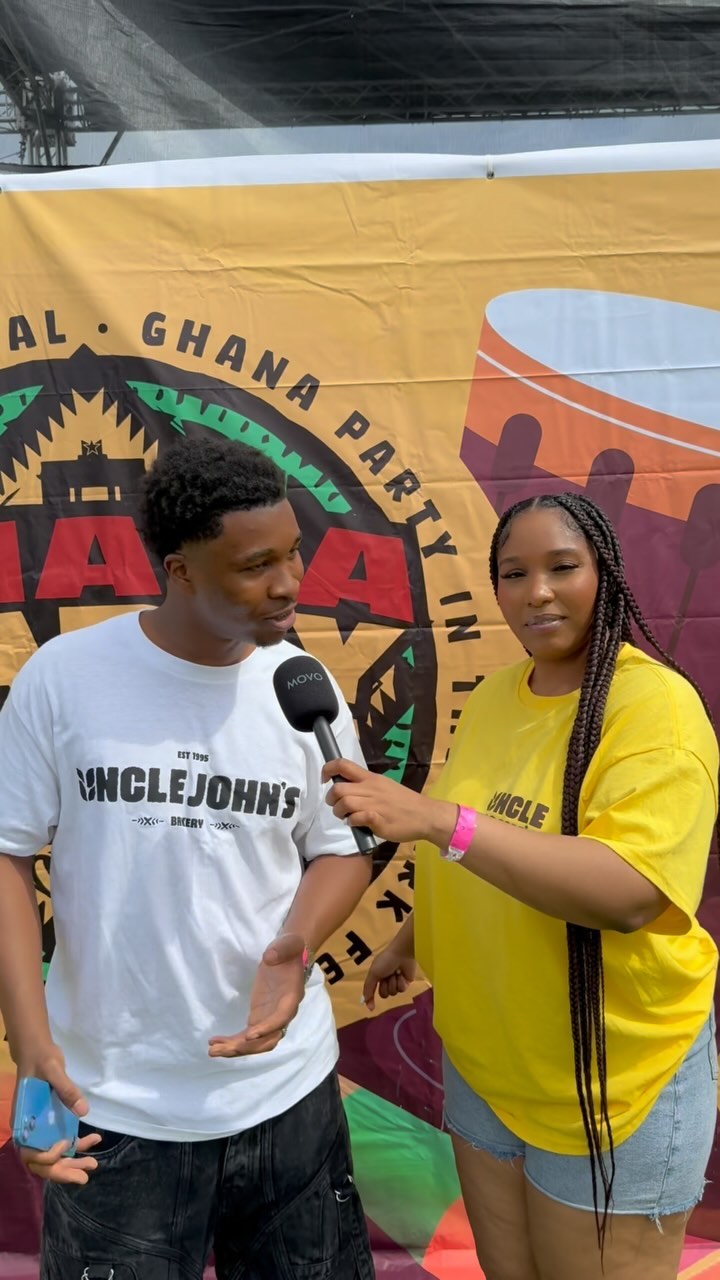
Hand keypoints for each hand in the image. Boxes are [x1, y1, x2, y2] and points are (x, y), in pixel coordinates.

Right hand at [13, 1046, 100, 1184]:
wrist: (39, 1050)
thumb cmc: (41, 1058)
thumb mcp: (53, 1069)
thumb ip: (66, 1089)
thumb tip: (84, 1111)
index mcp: (22, 1121)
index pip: (28, 1153)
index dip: (45, 1157)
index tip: (64, 1145)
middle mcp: (30, 1130)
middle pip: (42, 1162)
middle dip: (63, 1171)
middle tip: (84, 1175)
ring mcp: (41, 1129)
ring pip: (53, 1157)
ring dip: (72, 1163)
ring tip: (92, 1164)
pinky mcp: (52, 1123)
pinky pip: (62, 1141)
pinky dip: (77, 1145)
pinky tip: (95, 1140)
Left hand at [209, 932, 305, 1057]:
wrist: (288, 955)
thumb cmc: (289, 949)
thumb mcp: (288, 944)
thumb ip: (281, 949)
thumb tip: (270, 958)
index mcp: (291, 997)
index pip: (281, 1019)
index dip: (267, 1028)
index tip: (249, 1035)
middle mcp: (282, 1014)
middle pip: (267, 1040)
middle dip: (245, 1047)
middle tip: (221, 1050)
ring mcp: (269, 1018)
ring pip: (255, 1043)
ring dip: (235, 1048)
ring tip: (212, 1050)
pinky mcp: (259, 1017)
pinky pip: (246, 1036)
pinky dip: (232, 1041)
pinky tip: (215, 1042)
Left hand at [322, 758, 453, 846]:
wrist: (425, 815)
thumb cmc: (404, 802)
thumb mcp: (385, 786)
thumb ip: (366, 787)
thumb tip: (347, 791)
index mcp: (371, 778)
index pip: (343, 765)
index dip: (328, 769)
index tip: (324, 779)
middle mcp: (371, 788)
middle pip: (338, 788)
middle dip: (331, 799)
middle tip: (337, 807)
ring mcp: (374, 804)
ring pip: (345, 802)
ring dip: (340, 812)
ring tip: (347, 817)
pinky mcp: (378, 820)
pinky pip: (357, 818)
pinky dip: (352, 822)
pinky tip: (357, 824)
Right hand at [362, 948, 417, 1011]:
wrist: (402, 954)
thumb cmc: (386, 961)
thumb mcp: (373, 974)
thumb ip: (368, 988)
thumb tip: (365, 1003)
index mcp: (377, 976)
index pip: (372, 991)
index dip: (371, 999)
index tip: (372, 1008)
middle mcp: (386, 980)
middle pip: (384, 994)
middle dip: (385, 986)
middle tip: (387, 977)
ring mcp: (396, 982)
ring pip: (393, 992)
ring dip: (393, 983)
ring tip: (396, 973)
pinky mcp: (406, 982)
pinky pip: (402, 990)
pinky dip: (401, 982)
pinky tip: (402, 975)